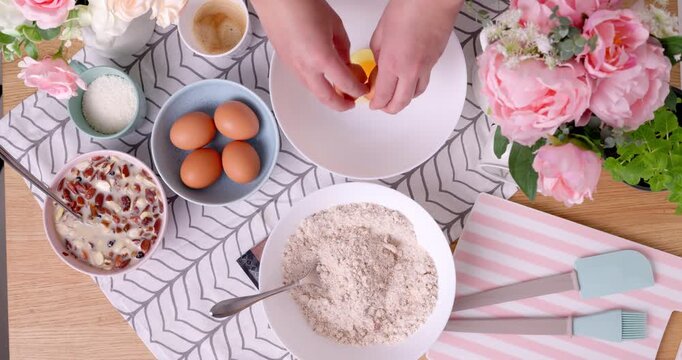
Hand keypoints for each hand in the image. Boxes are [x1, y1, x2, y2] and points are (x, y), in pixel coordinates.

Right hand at [251, 0, 366, 110]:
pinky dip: (316, 84)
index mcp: (321, 57)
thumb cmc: (301, 4)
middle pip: (327, 98)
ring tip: (338, 90)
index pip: (346, 84)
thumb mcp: (334, 24)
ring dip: (327, 95)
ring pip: (313, 91)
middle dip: (341, 104)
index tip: (362, 89)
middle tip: (351, 102)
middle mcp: (305, 67)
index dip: (357, 90)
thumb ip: (343, 47)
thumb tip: (346, 61)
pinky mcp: (286, 63)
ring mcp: (293, 67)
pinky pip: (303, 80)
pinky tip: (322, 77)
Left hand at [370, 0, 461, 113]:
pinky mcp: (435, 61)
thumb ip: (378, 53)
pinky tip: (409, 80)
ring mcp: (426, 67)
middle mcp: (411, 70)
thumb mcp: (381, 32)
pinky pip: (425, 81)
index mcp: (393, 63)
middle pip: (401, 102)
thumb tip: (380, 65)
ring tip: (396, 95)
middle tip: (383, 106)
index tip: (372, 103)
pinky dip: (415, 86)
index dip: (376, 104)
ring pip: (416, 94)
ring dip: (405, 99)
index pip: (383, 96)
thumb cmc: (409, 7)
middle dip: (390, 108)